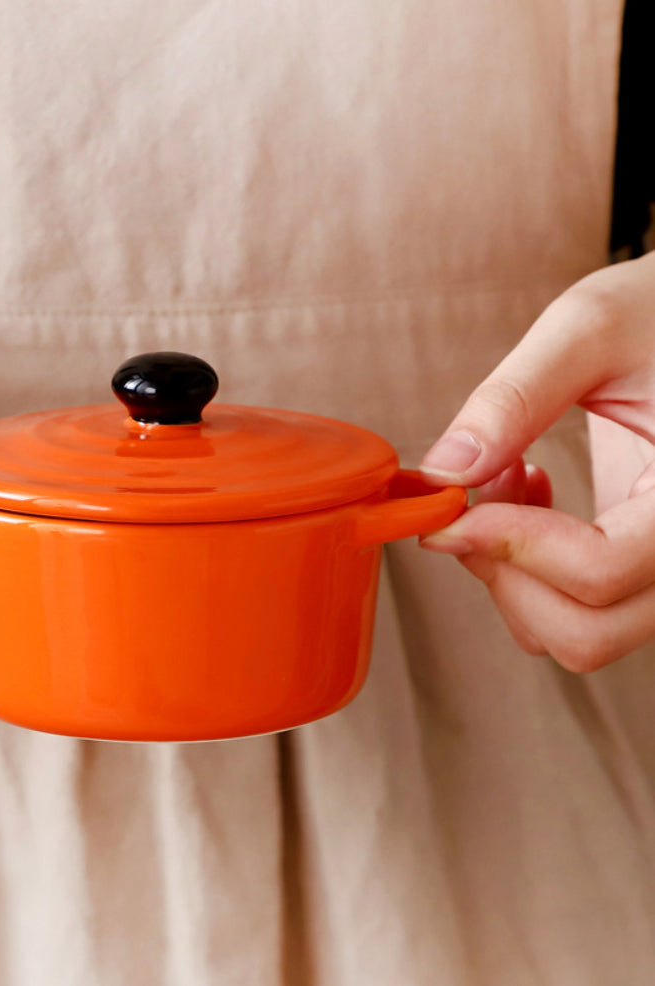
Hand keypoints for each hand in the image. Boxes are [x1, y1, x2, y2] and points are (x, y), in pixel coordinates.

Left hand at [418, 251, 654, 671]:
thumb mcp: (592, 326)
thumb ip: (514, 398)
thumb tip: (441, 473)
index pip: (600, 572)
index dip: (508, 545)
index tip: (452, 505)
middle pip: (586, 633)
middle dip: (505, 571)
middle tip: (481, 493)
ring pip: (576, 635)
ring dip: (512, 572)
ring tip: (511, 479)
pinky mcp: (644, 565)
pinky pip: (578, 611)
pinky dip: (528, 572)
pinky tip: (530, 494)